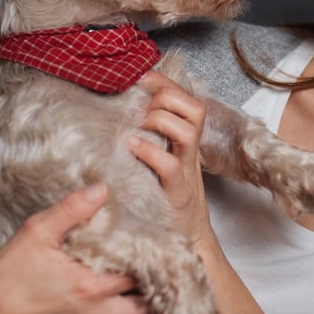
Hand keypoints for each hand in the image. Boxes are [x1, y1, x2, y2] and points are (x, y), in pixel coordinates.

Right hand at [0, 184, 151, 313]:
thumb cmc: (9, 267)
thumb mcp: (38, 230)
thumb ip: (72, 208)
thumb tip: (102, 189)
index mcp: (90, 286)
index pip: (140, 277)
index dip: (153, 265)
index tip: (155, 255)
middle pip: (147, 313)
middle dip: (156, 296)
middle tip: (155, 280)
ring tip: (144, 304)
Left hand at [128, 71, 215, 248]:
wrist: (187, 237)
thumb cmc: (165, 196)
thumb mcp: (158, 159)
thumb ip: (147, 137)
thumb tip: (118, 112)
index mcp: (185, 140)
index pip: (186, 98)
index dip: (165, 82)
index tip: (140, 77)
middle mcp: (190, 151)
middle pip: (195, 108)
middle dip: (168, 97)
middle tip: (143, 108)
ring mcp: (187, 171)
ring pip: (189, 130)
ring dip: (161, 119)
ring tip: (139, 125)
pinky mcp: (178, 193)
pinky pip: (171, 165)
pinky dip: (151, 151)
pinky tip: (133, 147)